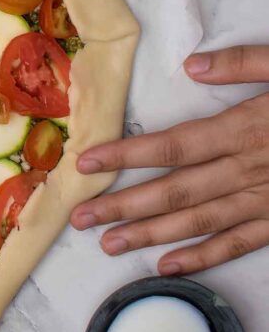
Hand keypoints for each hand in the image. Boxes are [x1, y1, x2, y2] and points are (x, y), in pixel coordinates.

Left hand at [71, 45, 268, 273]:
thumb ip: (245, 65)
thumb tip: (192, 66)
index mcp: (246, 128)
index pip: (172, 145)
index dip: (126, 156)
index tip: (86, 164)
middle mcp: (249, 169)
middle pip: (175, 191)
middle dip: (124, 205)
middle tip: (80, 219)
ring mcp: (267, 199)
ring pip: (200, 222)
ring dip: (152, 234)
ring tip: (108, 244)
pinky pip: (242, 243)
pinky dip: (205, 257)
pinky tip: (169, 266)